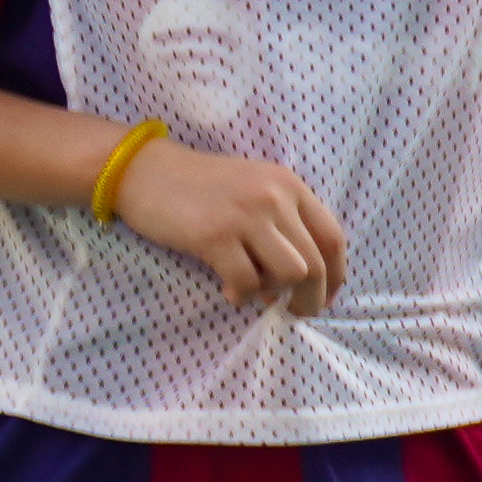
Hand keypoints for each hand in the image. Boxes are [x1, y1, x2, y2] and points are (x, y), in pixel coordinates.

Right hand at [123, 145, 347, 310]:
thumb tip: (301, 281)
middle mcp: (275, 197)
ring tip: (257, 295)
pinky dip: (243, 295)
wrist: (144, 170)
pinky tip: (230, 292)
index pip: (333, 237)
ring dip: (276, 294)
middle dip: (312, 297)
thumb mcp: (254, 190)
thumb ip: (282, 224)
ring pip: (291, 273)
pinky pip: (248, 281)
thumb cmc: (200, 188)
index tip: (327, 297)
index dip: (336, 275)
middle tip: (295, 312)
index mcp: (290, 185)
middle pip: (317, 262)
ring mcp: (247, 215)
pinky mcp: (215, 235)